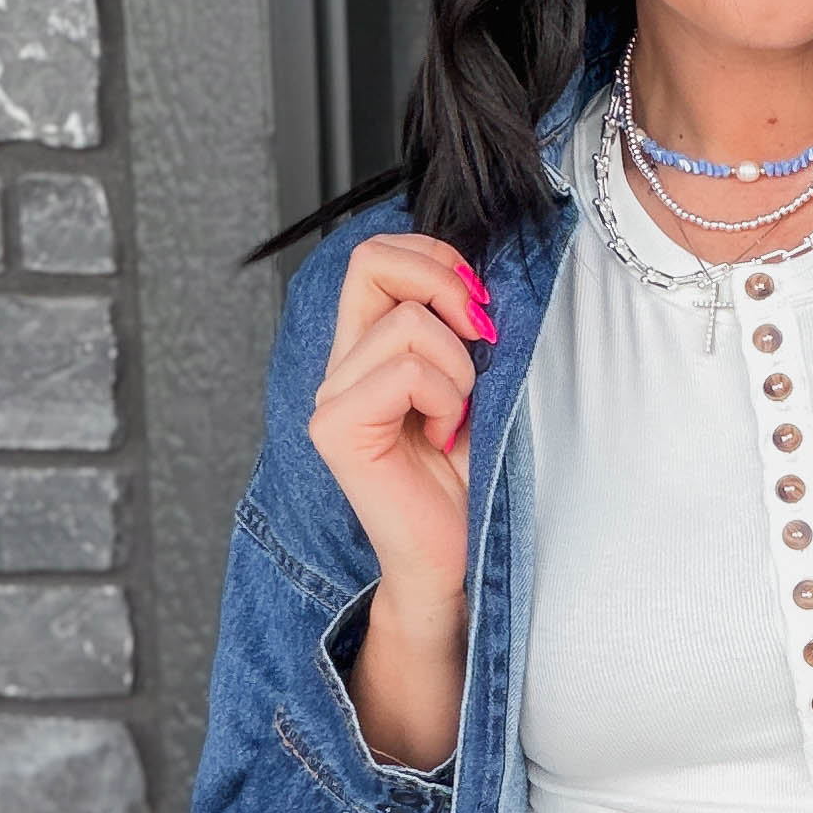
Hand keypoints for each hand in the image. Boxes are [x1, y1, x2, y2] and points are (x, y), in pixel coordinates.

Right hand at [308, 233, 493, 770]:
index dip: (436, 259)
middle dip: (444, 283)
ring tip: (457, 417)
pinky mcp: (336, 427)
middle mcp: (341, 367)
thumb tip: (479, 276)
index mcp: (368, 350)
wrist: (461, 556)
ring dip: (459, 367)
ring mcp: (331, 396)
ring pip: (407, 323)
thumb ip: (461, 327)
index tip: (480, 307)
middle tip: (481, 335)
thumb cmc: (473, 480)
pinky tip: (442, 437)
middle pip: (371, 261)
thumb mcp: (477, 383)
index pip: (377, 255)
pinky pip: (406, 371)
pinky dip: (445, 397)